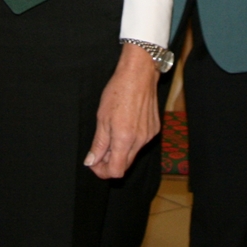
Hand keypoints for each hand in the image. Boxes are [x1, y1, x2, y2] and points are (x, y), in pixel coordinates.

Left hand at [84, 43, 160, 178]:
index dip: (103, 171)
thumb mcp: (102, 118)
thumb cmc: (118, 91)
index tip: (94, 163)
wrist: (139, 74)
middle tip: (99, 151)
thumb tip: (91, 161)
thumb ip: (98, 143)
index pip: (116, 171)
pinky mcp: (154, 128)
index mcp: (124, 139)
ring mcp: (149, 135)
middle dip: (110, 162)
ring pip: (132, 153)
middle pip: (125, 165)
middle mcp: (140, 141)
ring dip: (120, 150)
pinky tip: (125, 124)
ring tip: (111, 133)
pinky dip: (130, 140)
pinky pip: (140, 142)